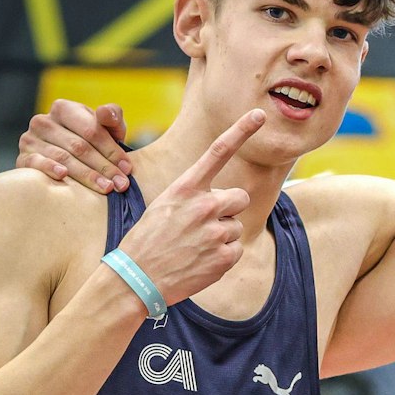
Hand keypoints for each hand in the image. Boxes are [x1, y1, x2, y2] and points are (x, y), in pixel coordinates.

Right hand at [18, 100, 132, 192]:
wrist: (67, 156)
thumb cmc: (92, 140)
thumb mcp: (107, 127)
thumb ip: (112, 118)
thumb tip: (105, 112)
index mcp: (64, 109)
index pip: (91, 130)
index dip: (112, 150)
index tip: (128, 168)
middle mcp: (43, 121)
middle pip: (79, 146)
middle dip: (104, 167)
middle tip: (121, 184)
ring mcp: (30, 139)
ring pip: (63, 158)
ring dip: (87, 175)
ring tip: (107, 188)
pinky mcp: (22, 157)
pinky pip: (35, 163)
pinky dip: (49, 168)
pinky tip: (63, 176)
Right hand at [116, 111, 260, 305]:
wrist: (136, 279)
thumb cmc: (148, 240)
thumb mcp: (164, 206)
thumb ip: (194, 197)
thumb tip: (223, 201)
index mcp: (185, 189)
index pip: (217, 153)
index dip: (241, 132)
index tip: (259, 115)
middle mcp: (204, 206)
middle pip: (239, 196)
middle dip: (228, 208)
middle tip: (203, 225)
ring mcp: (216, 232)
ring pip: (236, 226)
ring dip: (222, 235)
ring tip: (194, 246)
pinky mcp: (225, 257)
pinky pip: (237, 249)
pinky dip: (223, 256)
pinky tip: (200, 261)